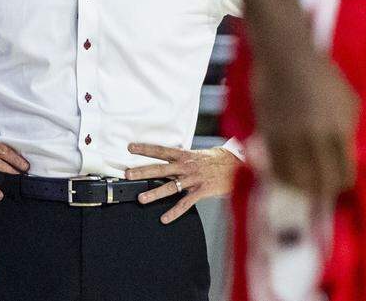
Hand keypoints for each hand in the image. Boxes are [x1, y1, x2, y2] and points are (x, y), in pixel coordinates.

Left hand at [125, 144, 241, 223]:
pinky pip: (186, 203)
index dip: (145, 148)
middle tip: (128, 175)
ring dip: (154, 193)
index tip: (130, 147)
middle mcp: (187, 166)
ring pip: (170, 187)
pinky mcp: (202, 190)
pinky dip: (175, 212)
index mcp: (184, 155)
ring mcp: (194, 178)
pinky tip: (165, 218)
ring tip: (141, 199)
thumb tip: (164, 159)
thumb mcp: (196, 155)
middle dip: (143, 171)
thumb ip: (180, 159)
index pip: (161, 150)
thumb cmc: (215, 160)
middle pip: (161, 168)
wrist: (237, 164)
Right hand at [251, 57, 358, 201]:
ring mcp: (290, 138)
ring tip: (301, 186)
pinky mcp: (268, 134)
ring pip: (295, 179)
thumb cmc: (322, 75)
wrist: (286, 57)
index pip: (344, 173)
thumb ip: (348, 129)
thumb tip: (345, 153)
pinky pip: (275, 166)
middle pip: (320, 182)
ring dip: (300, 186)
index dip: (343, 184)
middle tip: (321, 189)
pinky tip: (283, 174)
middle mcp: (315, 139)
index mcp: (340, 130)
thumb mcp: (348, 100)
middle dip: (323, 190)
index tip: (340, 183)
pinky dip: (280, 175)